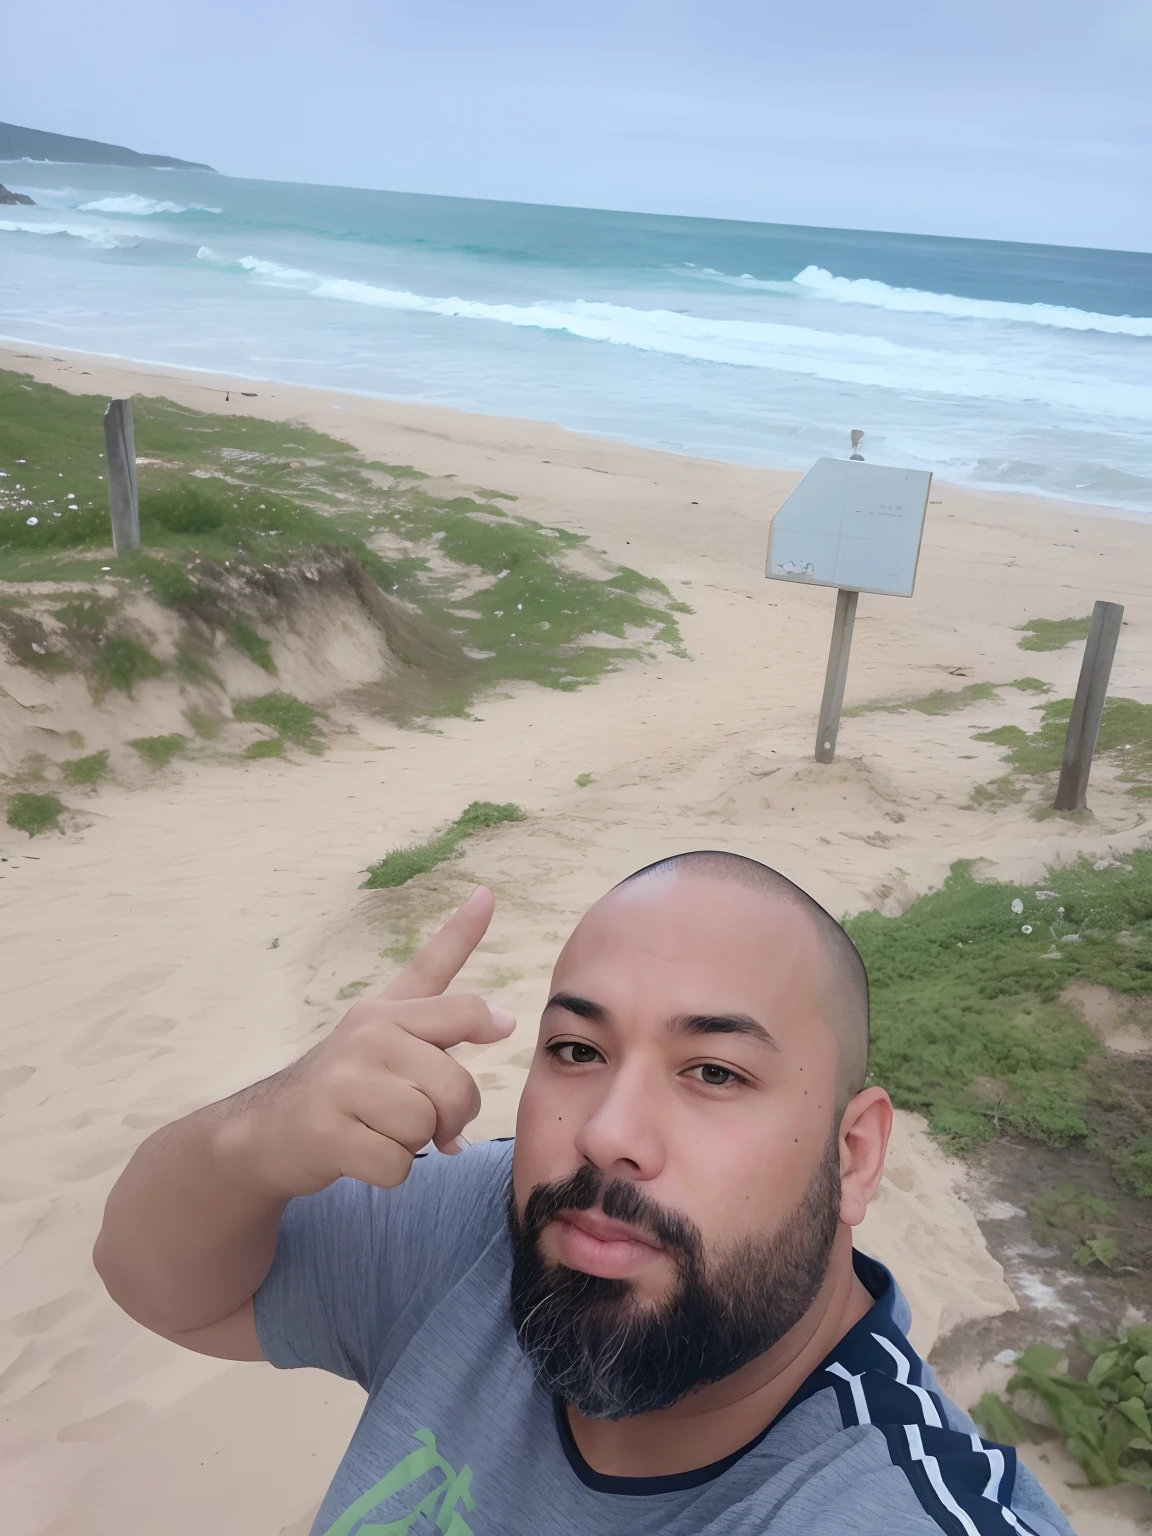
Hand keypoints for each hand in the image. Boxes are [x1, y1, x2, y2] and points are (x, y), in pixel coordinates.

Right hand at [227, 887, 512, 1197]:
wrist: (265, 1132)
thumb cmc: (341, 1085)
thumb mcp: (380, 1035)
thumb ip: (439, 1020)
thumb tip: (507, 1020)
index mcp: (383, 1013)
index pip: (451, 1002)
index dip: (484, 1016)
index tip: (508, 1025)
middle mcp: (365, 1037)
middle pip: (455, 1086)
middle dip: (450, 1115)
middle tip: (424, 1120)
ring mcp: (343, 1083)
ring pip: (426, 1127)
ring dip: (413, 1144)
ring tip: (380, 1130)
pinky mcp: (328, 1132)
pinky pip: (398, 1164)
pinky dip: (389, 1171)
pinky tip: (362, 1154)